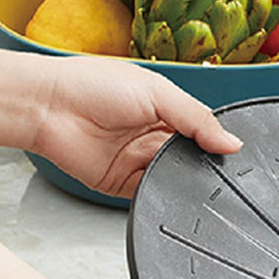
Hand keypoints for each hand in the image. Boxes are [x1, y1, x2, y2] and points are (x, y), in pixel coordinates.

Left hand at [30, 56, 241, 196]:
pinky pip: (149, 193)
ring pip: (173, 177)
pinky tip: (164, 183)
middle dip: (201, 161)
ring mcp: (137, 160)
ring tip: (184, 170)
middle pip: (190, 156)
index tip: (231, 150)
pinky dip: (159, 193)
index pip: (202, 129)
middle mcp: (153, 135)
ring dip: (181, 177)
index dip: (216, 140)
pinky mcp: (121, 182)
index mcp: (165, 109)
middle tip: (212, 163)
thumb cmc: (91, 85)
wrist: (47, 106)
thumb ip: (196, 118)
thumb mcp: (158, 92)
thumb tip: (231, 141)